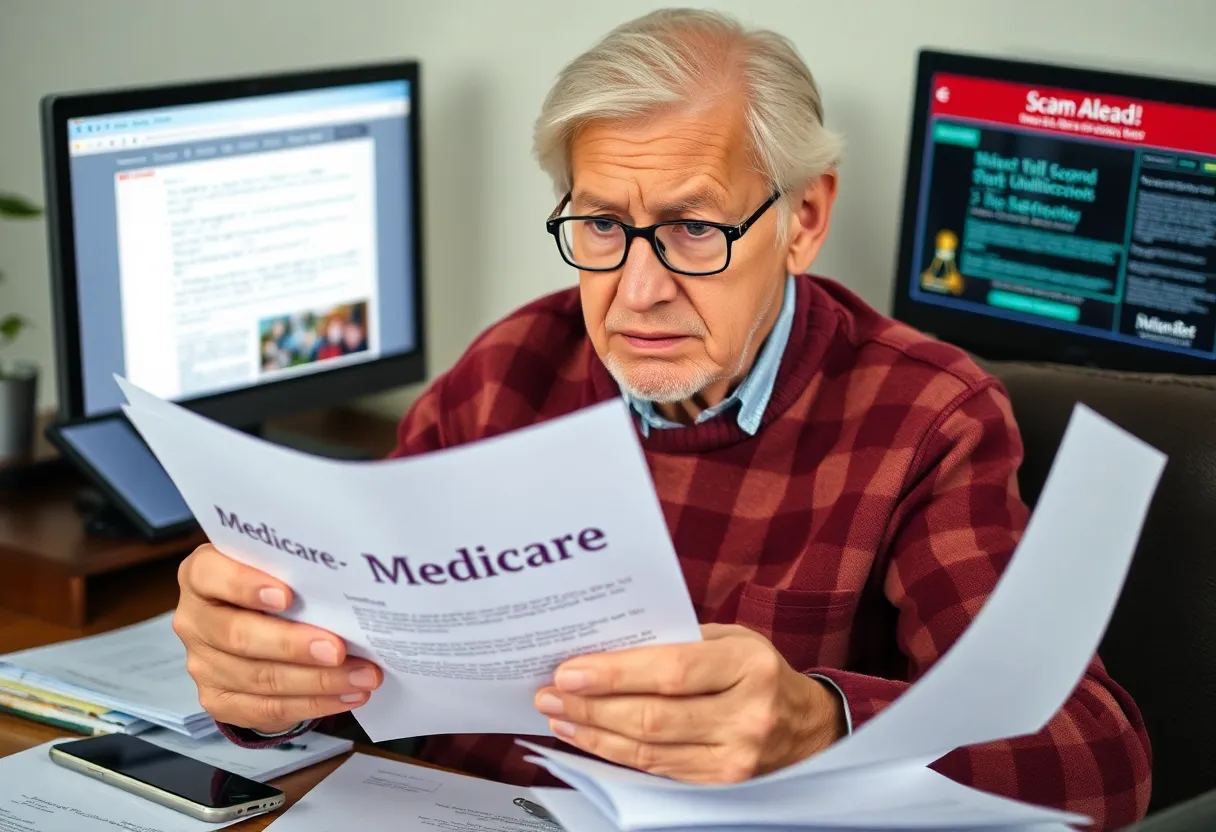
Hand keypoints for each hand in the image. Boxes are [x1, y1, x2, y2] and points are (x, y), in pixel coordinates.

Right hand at [172, 543, 382, 733]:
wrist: (254, 623)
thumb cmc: (274, 585)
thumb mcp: (277, 567)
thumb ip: (294, 569)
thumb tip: (347, 586)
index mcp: (201, 575)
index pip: (210, 574)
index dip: (245, 585)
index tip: (288, 596)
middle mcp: (194, 620)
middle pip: (238, 635)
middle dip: (293, 645)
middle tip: (339, 650)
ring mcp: (202, 664)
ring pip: (259, 678)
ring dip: (317, 681)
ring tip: (362, 678)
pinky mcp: (218, 700)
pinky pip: (267, 709)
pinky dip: (313, 704)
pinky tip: (345, 697)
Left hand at [533, 624, 844, 782]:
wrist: (808, 728)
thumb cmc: (759, 672)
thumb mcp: (731, 640)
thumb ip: (677, 641)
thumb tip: (607, 647)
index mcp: (748, 666)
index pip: (671, 671)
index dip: (615, 674)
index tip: (570, 671)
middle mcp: (745, 716)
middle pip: (652, 717)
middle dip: (591, 707)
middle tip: (550, 694)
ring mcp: (734, 759)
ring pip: (648, 750)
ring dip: (594, 734)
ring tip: (559, 716)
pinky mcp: (720, 786)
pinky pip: (656, 769)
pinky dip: (615, 754)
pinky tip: (589, 738)